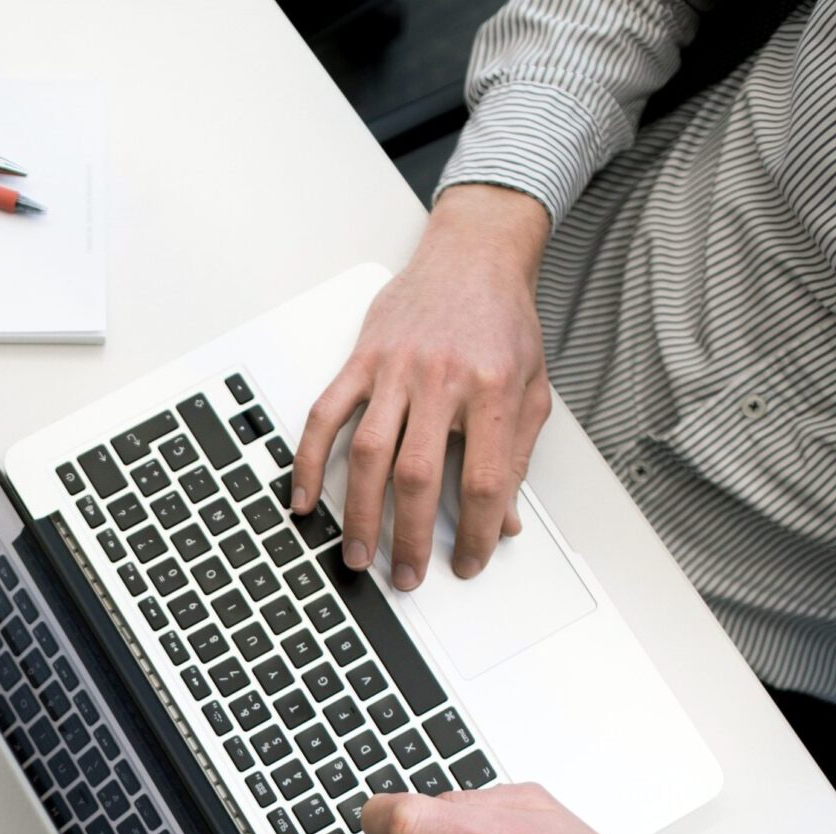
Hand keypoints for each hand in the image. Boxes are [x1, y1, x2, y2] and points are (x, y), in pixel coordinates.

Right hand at [290, 185, 554, 592]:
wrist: (473, 256)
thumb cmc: (502, 321)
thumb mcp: (531, 389)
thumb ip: (516, 456)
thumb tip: (506, 520)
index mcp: (491, 389)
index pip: (483, 479)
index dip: (478, 532)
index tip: (471, 561)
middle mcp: (441, 379)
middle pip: (418, 475)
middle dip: (411, 537)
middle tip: (407, 576)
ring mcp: (395, 369)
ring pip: (369, 453)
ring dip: (360, 512)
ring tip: (357, 553)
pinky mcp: (361, 359)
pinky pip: (326, 415)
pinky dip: (310, 460)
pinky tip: (304, 497)